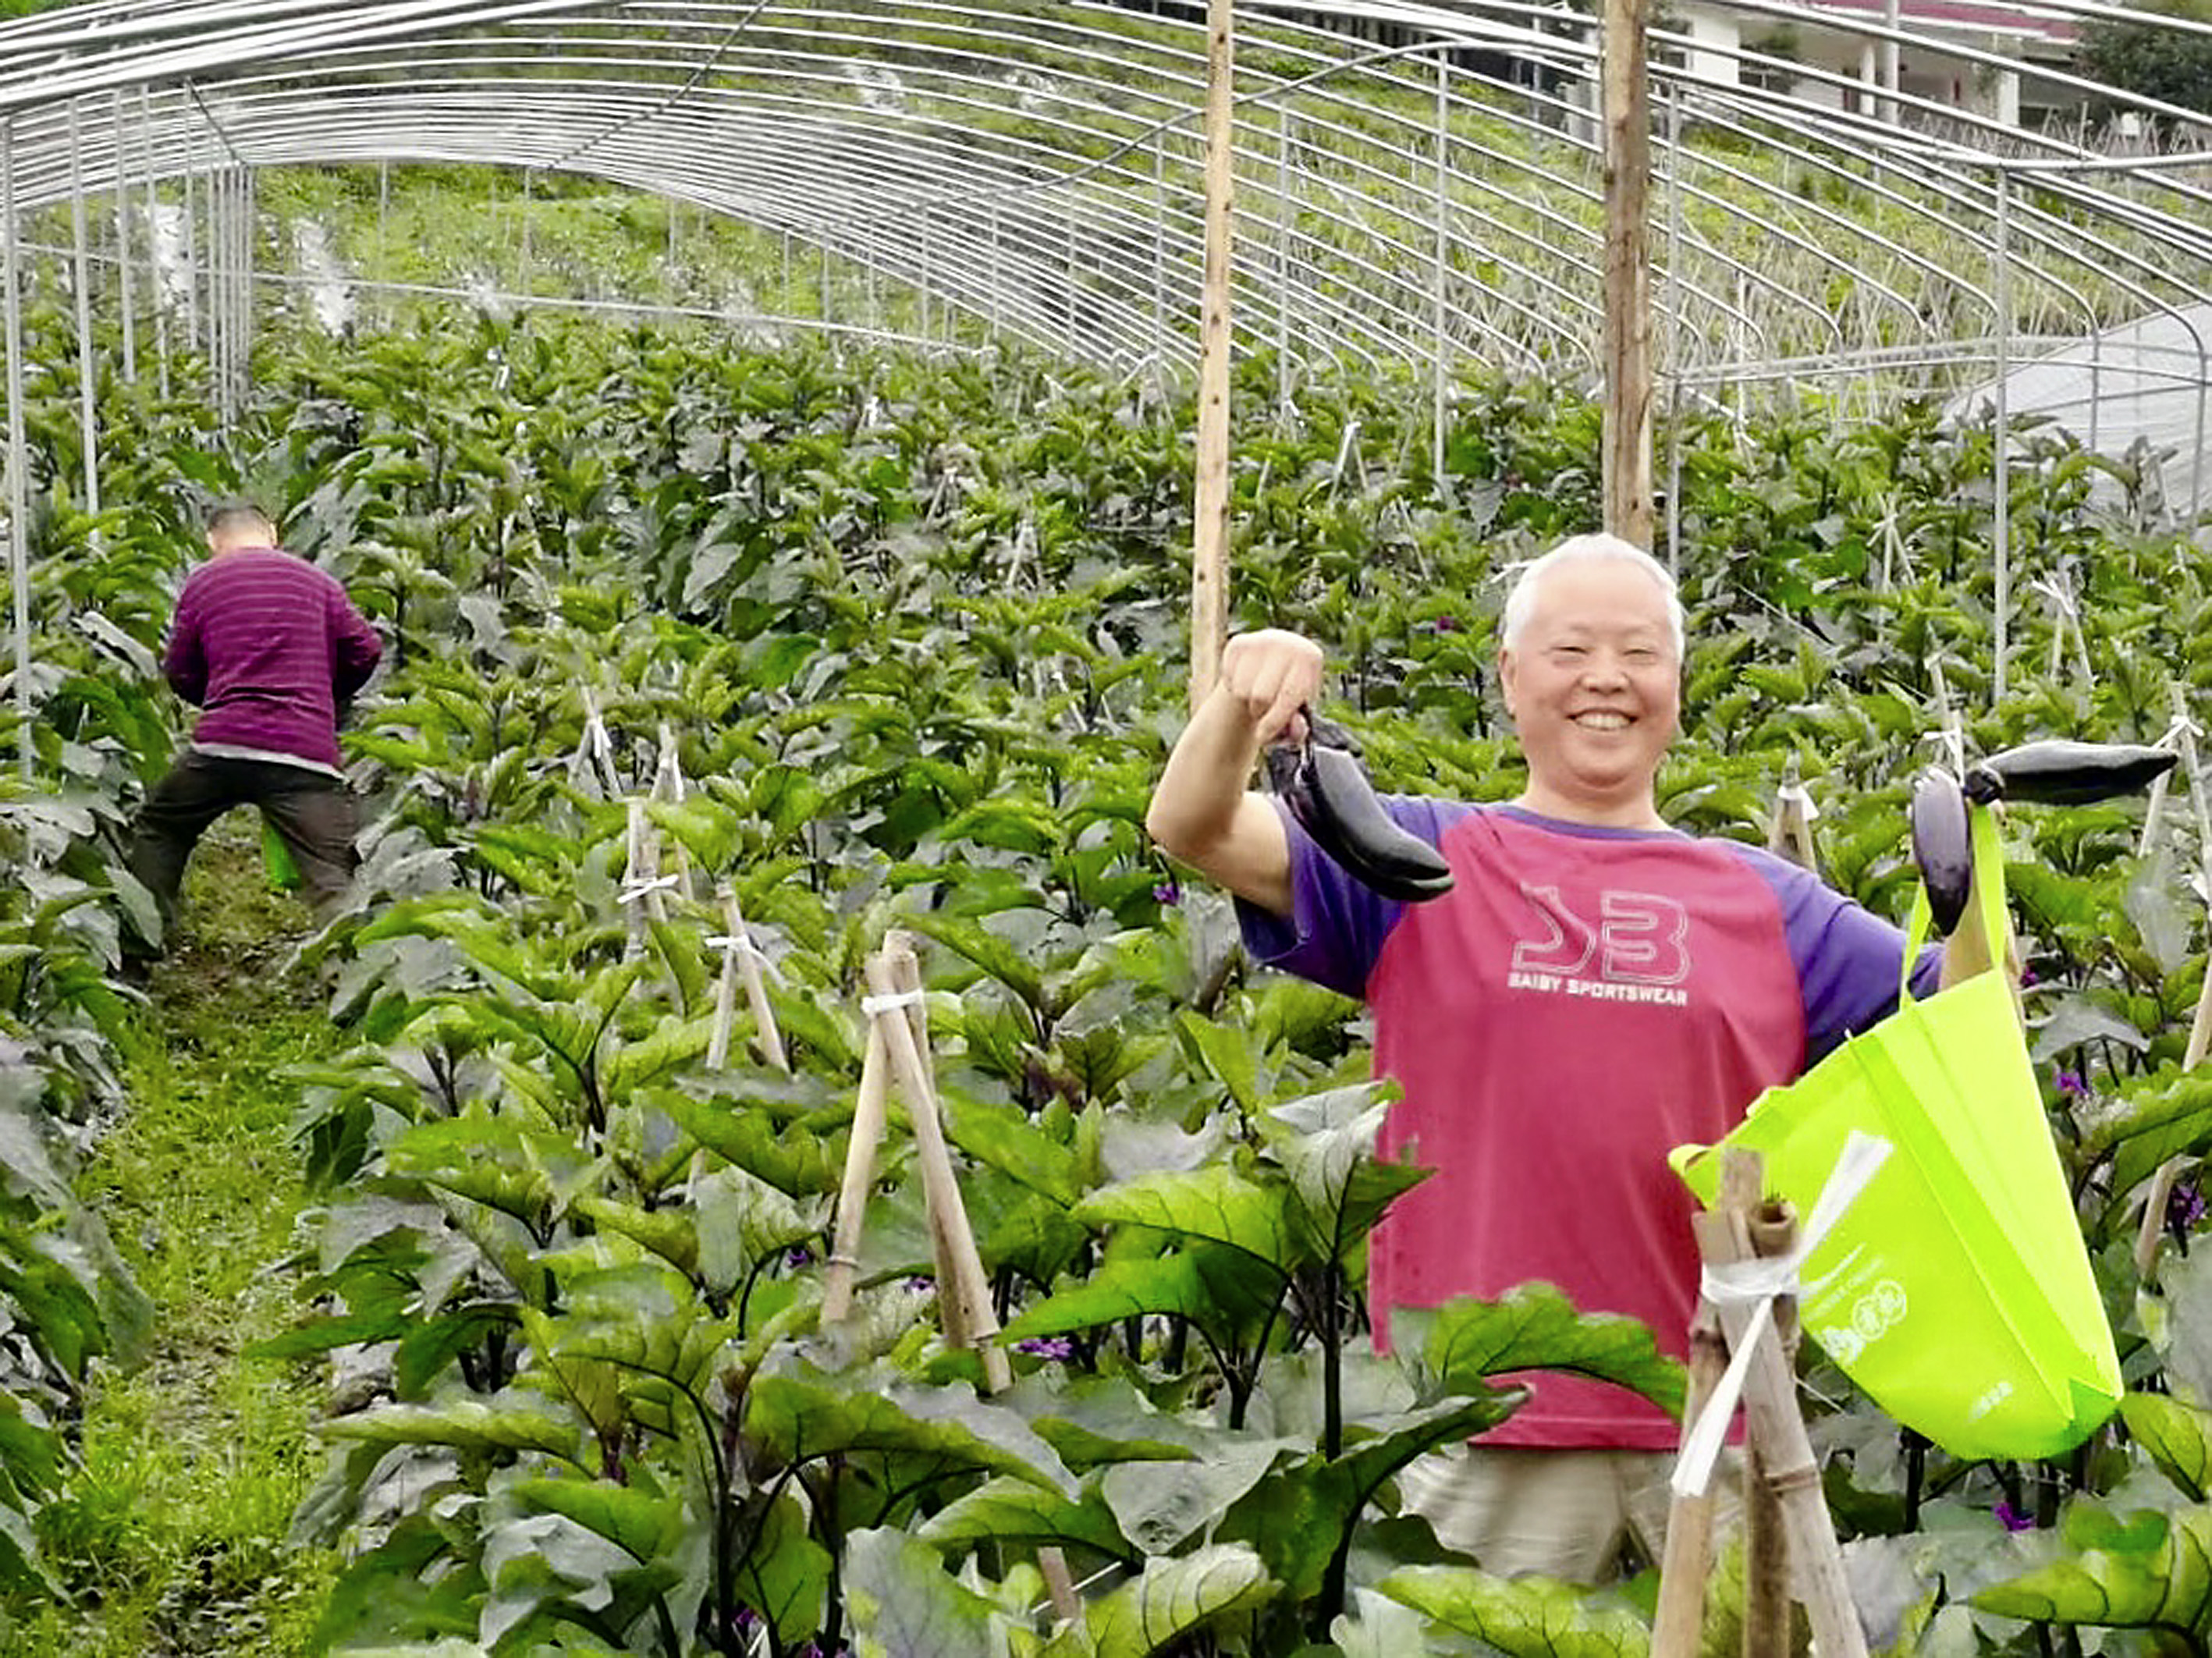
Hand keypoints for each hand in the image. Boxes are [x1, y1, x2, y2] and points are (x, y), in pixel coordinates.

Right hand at [1218, 630, 1324, 746]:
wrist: (1271, 663)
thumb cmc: (1287, 694)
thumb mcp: (1297, 715)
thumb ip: (1299, 730)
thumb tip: (1295, 726)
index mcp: (1310, 659)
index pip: (1288, 696)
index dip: (1273, 722)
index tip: (1261, 737)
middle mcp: (1287, 643)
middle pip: (1261, 696)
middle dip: (1260, 712)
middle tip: (1264, 711)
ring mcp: (1261, 640)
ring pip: (1242, 690)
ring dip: (1247, 701)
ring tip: (1257, 696)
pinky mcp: (1238, 643)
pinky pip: (1228, 678)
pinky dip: (1235, 688)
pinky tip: (1247, 681)